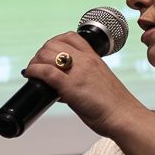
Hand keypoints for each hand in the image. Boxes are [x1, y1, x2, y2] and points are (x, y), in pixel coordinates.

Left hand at [24, 32, 142, 138]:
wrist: (124, 117)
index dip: (54, 42)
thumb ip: (80, 81)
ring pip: (47, 54)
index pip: (70, 37)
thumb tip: (60, 90)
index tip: (49, 54)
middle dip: (41, 53)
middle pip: (54, 43)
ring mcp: (78, 72)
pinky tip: (30, 75)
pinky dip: (34, 71)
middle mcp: (86, 61)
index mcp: (94, 58)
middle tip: (37, 65)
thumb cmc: (114, 106)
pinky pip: (46, 71)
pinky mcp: (71, 86)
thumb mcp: (98, 84)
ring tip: (32, 71)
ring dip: (35, 61)